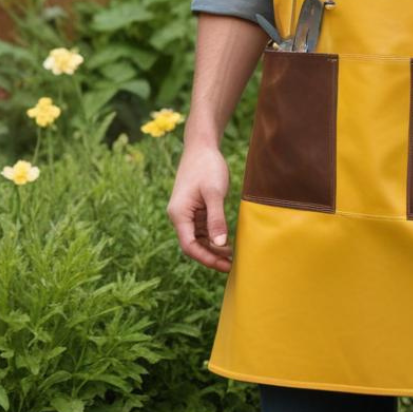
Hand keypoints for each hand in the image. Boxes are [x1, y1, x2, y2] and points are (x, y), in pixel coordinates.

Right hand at [167, 143, 233, 272]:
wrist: (202, 146)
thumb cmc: (207, 166)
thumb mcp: (214, 192)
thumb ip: (216, 218)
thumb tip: (220, 244)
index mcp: (179, 214)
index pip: (189, 246)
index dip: (206, 258)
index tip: (225, 265)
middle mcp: (180, 216)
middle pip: (193, 245)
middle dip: (211, 256)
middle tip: (232, 264)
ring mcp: (187, 213)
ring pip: (198, 239)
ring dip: (213, 248)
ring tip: (233, 256)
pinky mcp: (195, 209)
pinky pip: (202, 229)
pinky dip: (214, 237)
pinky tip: (228, 242)